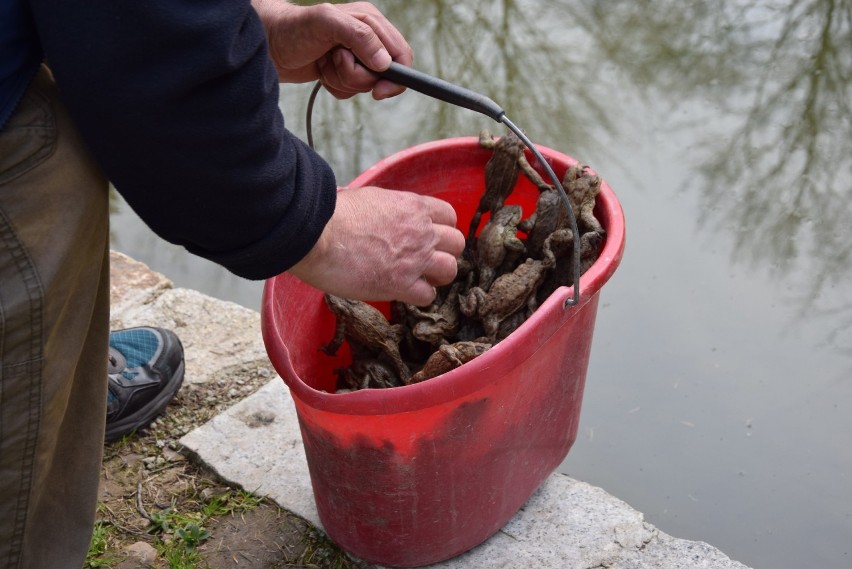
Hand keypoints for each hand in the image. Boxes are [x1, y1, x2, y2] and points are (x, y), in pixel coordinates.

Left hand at [252, 0, 412, 99]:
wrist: (267, 46)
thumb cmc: (293, 29)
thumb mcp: (326, 23)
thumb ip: (359, 37)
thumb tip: (384, 62)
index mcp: (370, 21)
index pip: (401, 53)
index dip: (396, 75)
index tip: (379, 90)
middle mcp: (367, 38)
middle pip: (384, 74)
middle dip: (358, 76)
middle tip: (335, 61)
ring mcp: (356, 56)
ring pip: (365, 85)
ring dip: (342, 80)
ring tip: (324, 63)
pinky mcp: (343, 72)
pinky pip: (351, 91)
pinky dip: (335, 86)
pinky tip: (321, 71)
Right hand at [288, 187, 465, 305]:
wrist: (315, 233)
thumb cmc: (331, 214)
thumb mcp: (367, 199)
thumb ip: (385, 208)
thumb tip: (376, 212)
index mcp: (413, 206)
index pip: (449, 216)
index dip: (441, 229)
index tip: (428, 237)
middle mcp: (421, 231)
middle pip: (457, 243)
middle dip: (444, 252)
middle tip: (425, 260)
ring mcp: (415, 259)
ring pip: (450, 270)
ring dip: (437, 276)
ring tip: (418, 279)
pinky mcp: (401, 284)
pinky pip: (427, 296)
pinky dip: (418, 297)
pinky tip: (402, 293)